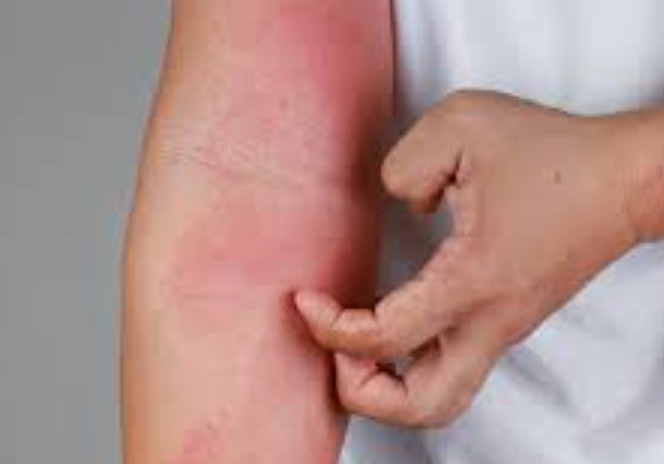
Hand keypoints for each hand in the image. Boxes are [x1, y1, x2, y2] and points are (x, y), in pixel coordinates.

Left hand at [295, 90, 646, 427]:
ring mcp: (501, 329)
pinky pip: (451, 368)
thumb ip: (403, 165)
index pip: (384, 339)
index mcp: (472, 281)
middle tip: (337, 347)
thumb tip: (398, 206)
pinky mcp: (506, 322)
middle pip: (420, 407)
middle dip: (361, 389)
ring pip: (440, 400)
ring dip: (387, 386)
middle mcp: (489, 322)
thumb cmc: (554, 154)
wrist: (625, 180)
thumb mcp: (462, 125)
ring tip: (357, 343)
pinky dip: (410, 363)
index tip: (307, 300)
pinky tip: (392, 319)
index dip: (329, 328)